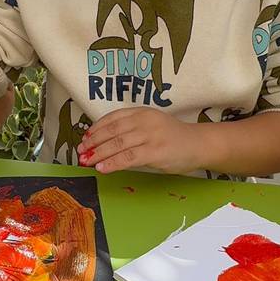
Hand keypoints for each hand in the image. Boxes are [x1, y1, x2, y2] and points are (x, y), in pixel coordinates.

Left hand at [77, 108, 204, 174]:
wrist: (199, 145)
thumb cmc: (174, 138)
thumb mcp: (151, 126)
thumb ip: (132, 131)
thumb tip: (105, 144)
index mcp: (142, 112)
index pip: (113, 117)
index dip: (96, 128)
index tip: (85, 137)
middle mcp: (145, 121)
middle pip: (112, 130)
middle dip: (93, 142)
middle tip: (80, 151)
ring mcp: (150, 135)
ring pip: (117, 144)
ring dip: (99, 154)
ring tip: (86, 161)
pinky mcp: (155, 151)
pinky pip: (128, 157)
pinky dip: (112, 163)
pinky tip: (102, 168)